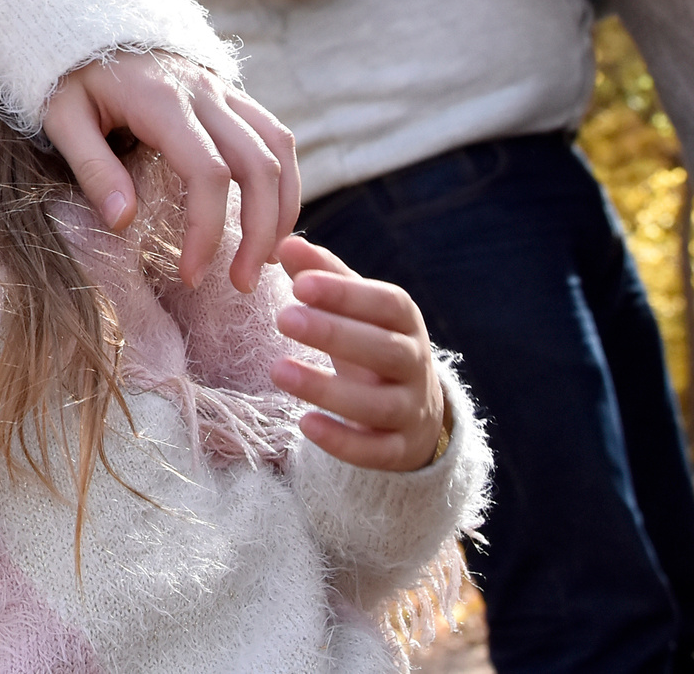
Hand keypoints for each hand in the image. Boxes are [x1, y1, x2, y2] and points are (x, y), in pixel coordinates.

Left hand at [45, 52, 299, 291]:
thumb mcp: (62, 116)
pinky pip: (274, 134)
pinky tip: (269, 215)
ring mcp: (222, 90)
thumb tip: (123, 222)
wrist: (83, 21)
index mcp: (163, 101)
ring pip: (278, 148)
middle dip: (260, 231)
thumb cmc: (68, 74)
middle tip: (241, 283)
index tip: (192, 275)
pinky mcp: (229, 93)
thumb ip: (92, 166)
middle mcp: (204, 92)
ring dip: (282, 207)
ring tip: (267, 259)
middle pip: (258, 165)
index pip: (207, 173)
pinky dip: (282, 178)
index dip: (207, 230)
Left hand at [269, 236, 449, 472]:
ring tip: (278, 370)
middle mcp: (415, 363)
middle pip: (385, 350)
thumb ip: (323, 275)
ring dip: (328, 389)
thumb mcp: (354, 307)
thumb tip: (287, 243)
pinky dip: (343, 441)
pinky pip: (375, 450)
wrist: (415, 408)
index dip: (346, 294)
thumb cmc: (370, 340)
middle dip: (334, 334)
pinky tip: (304, 424)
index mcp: (405, 322)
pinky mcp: (398, 449)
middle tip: (283, 318)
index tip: (301, 283)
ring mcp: (410, 409)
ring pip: (378, 404)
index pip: (386, 304)